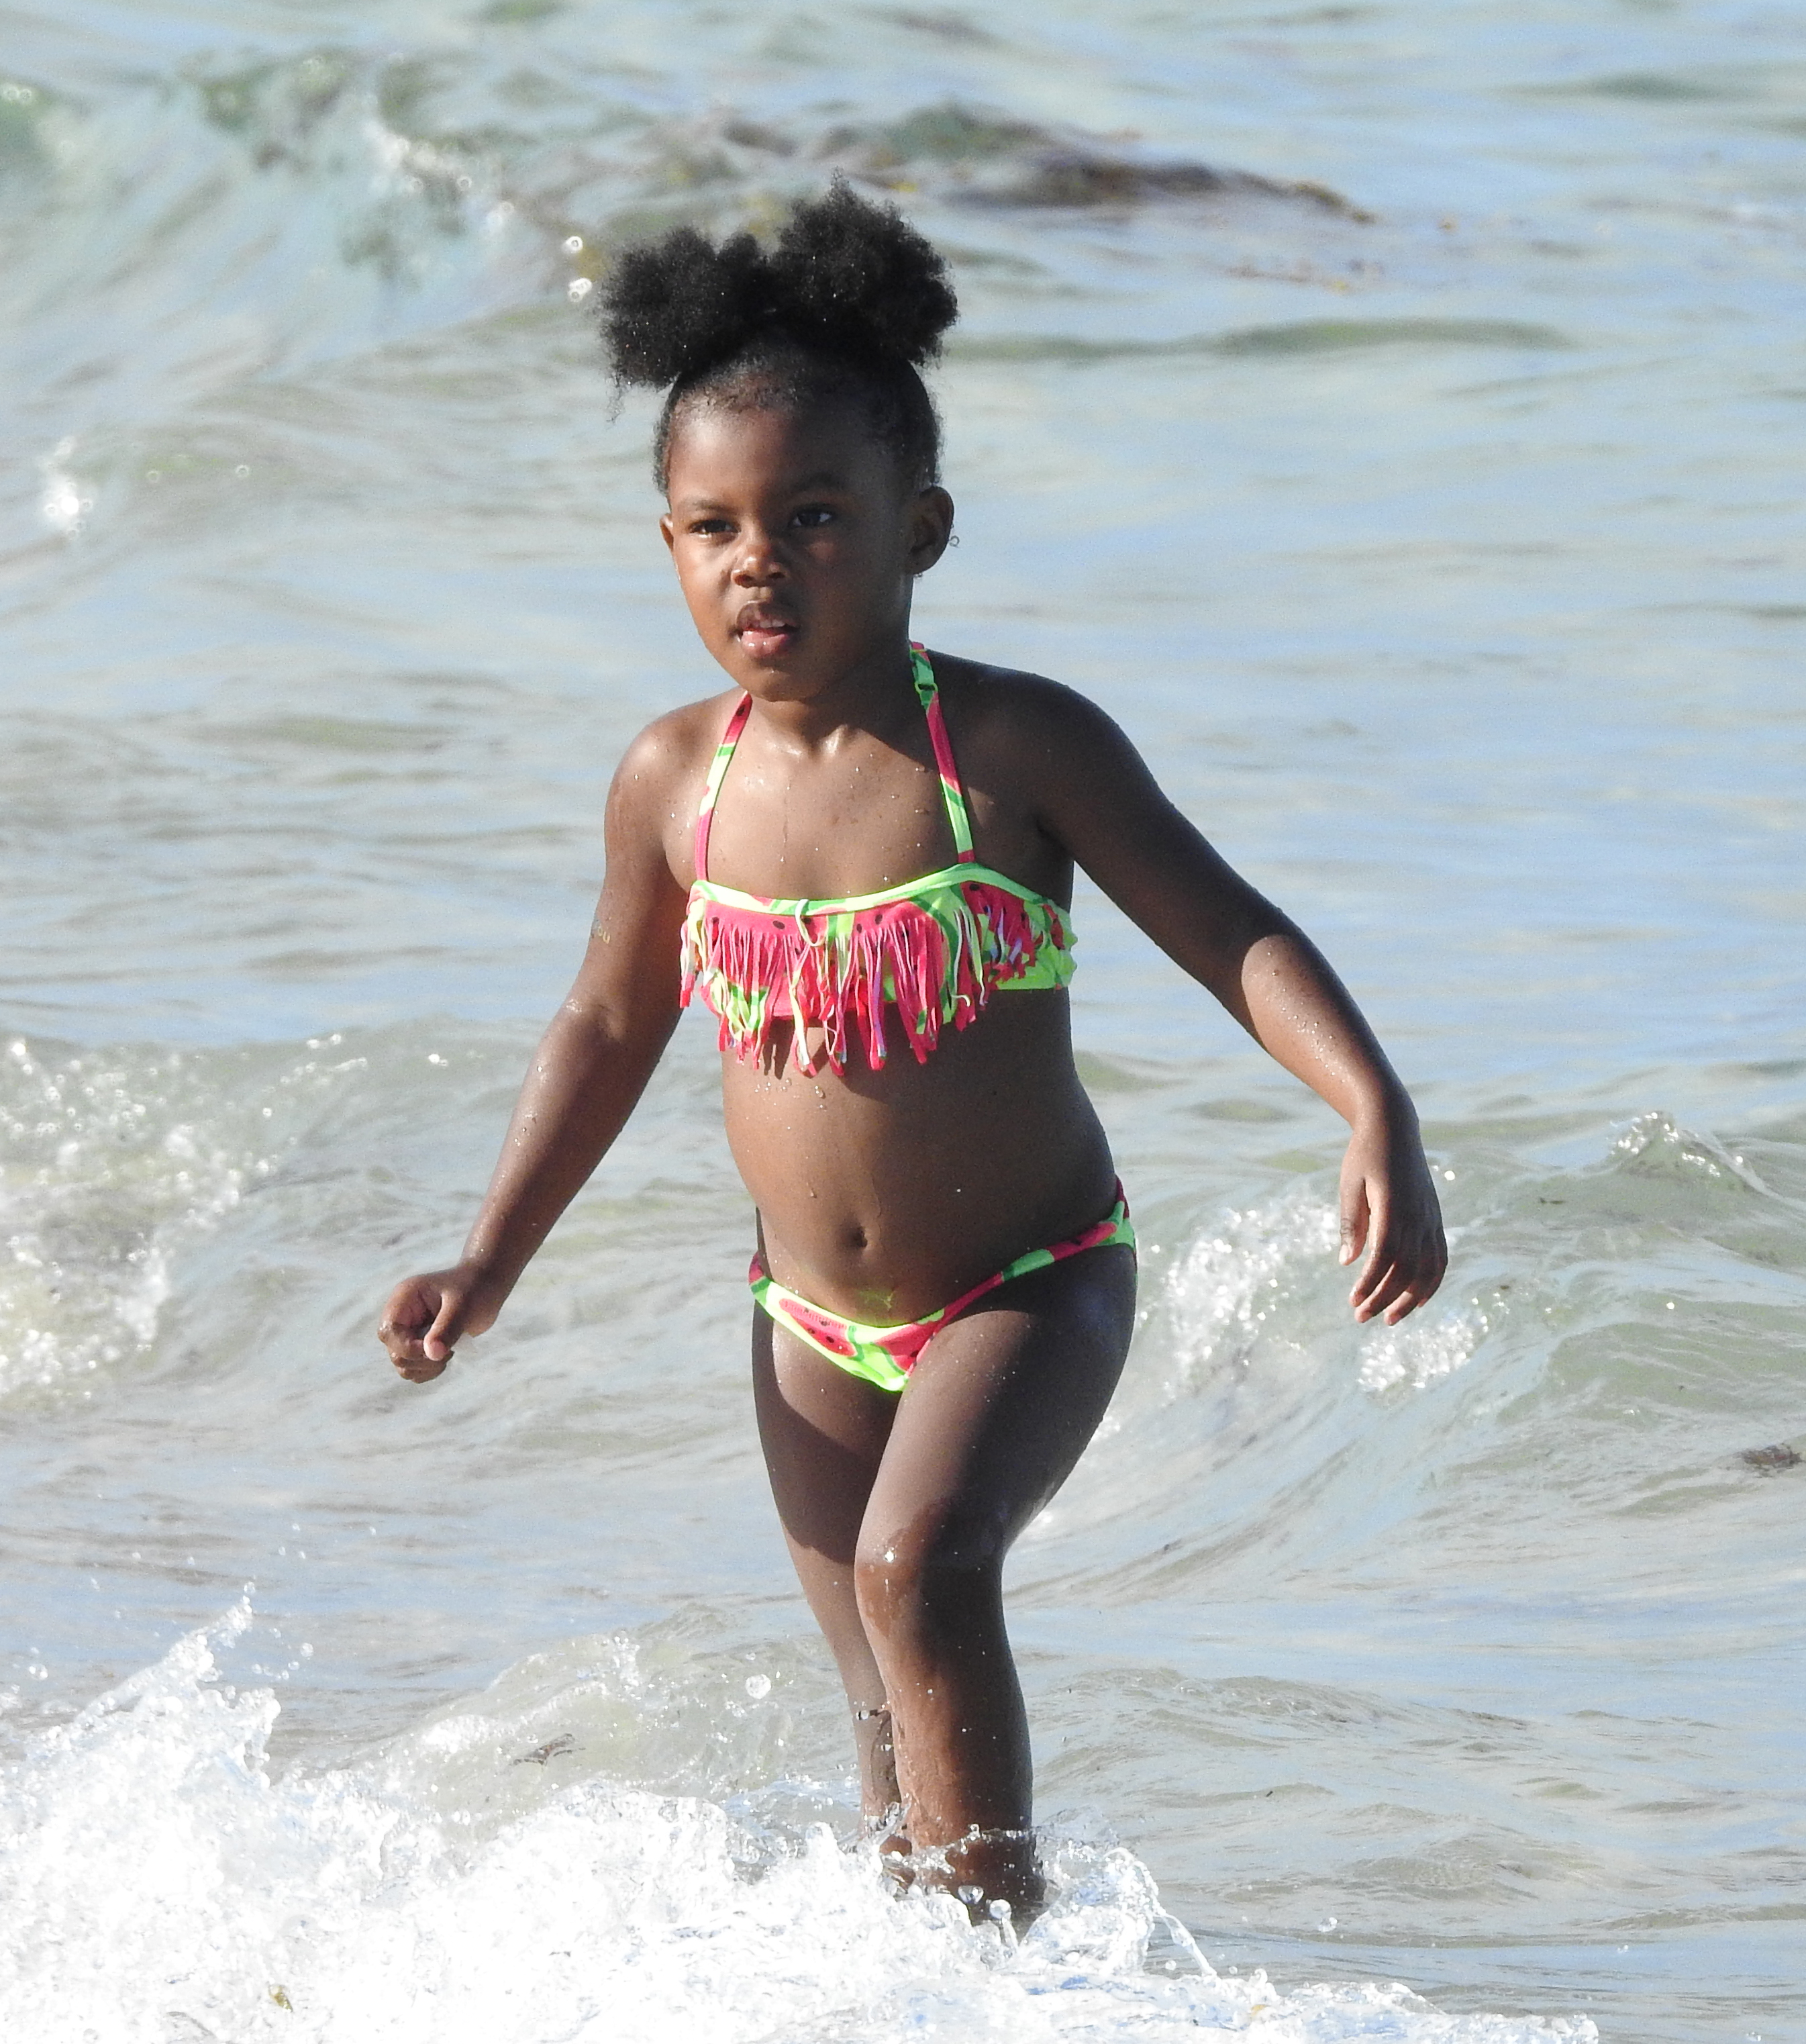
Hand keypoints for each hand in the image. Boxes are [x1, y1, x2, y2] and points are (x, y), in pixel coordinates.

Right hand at [377, 1264, 501, 1382]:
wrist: (486, 1286)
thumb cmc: (475, 1288)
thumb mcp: (463, 1305)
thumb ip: (446, 1328)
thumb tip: (431, 1353)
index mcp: (405, 1298)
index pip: (389, 1331)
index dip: (408, 1347)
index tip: (435, 1349)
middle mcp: (402, 1315)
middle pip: (394, 1351)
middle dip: (421, 1359)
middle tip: (449, 1350)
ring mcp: (409, 1331)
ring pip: (403, 1364)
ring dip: (426, 1367)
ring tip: (450, 1351)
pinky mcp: (419, 1344)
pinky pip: (415, 1369)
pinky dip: (430, 1370)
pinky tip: (448, 1355)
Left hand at [1338, 1114, 1446, 1325]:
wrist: (1394, 1128)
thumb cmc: (1364, 1156)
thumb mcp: (1350, 1185)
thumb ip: (1351, 1224)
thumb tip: (1347, 1263)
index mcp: (1393, 1207)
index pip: (1384, 1256)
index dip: (1371, 1283)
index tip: (1354, 1302)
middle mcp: (1417, 1216)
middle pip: (1406, 1269)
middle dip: (1384, 1298)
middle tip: (1361, 1318)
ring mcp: (1430, 1218)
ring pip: (1427, 1269)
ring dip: (1409, 1298)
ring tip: (1389, 1318)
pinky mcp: (1434, 1219)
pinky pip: (1440, 1257)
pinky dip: (1432, 1282)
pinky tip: (1418, 1300)